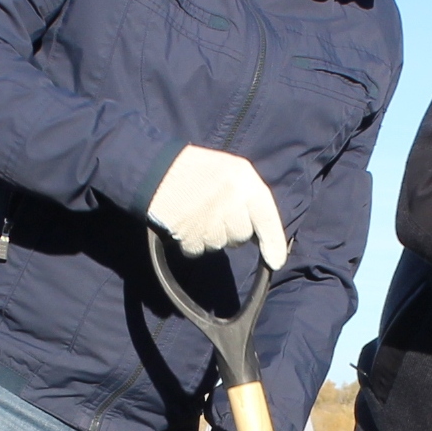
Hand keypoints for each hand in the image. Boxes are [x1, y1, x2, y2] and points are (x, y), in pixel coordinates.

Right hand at [148, 145, 289, 269]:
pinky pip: (198, 249)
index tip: (276, 262)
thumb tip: (261, 235)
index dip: (273, 243)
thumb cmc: (196, 170)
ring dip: (210, 236)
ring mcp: (209, 216)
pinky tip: (185, 222)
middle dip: (230, 231)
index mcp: (244, 179)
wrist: (155, 168)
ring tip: (197, 212)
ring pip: (219, 244)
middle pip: (241, 236)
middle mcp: (230, 198)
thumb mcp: (230, 171)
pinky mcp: (189, 232)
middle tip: (214, 212)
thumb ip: (248, 197)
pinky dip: (192, 242)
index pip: (267, 218)